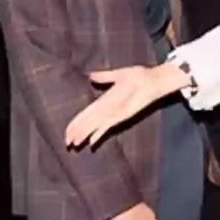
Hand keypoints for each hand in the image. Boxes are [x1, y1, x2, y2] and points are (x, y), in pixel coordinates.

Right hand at [66, 64, 185, 147]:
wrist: (153, 80)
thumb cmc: (138, 76)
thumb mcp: (117, 75)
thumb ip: (104, 77)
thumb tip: (89, 76)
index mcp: (105, 99)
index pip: (86, 113)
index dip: (76, 121)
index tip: (67, 130)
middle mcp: (107, 108)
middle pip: (87, 122)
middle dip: (76, 131)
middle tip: (66, 143)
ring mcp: (114, 113)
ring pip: (94, 127)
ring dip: (84, 135)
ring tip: (74, 144)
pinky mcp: (122, 116)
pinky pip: (106, 127)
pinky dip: (98, 134)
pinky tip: (92, 143)